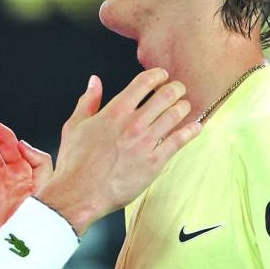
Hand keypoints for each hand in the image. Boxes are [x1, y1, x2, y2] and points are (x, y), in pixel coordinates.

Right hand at [38, 69, 199, 233]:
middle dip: (175, 89)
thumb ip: (88, 101)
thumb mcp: (74, 126)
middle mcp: (133, 124)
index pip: (143, 83)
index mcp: (114, 112)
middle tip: (178, 89)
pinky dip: (190, 131)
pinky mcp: (155, 162)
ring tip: (185, 106)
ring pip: (175, 115)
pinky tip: (195, 127)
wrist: (79, 193)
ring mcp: (145, 143)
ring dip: (184, 107)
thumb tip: (94, 82)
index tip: (162, 76)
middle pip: (165, 96)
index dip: (157, 75)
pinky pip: (179, 141)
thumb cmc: (75, 164)